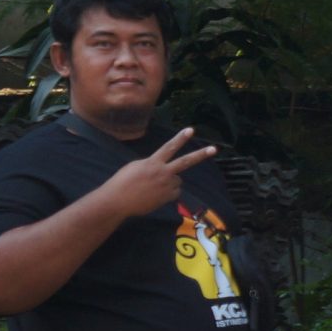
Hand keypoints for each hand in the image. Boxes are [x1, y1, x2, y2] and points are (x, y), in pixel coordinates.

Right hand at [97, 125, 215, 219]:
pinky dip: (167, 194)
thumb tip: (163, 167)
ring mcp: (167, 185)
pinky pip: (174, 192)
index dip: (180, 138)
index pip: (169, 147)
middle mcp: (162, 172)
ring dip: (168, 183)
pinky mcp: (168, 197)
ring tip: (151, 188)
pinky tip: (154, 196)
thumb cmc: (122, 183)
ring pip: (176, 180)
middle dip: (200, 154)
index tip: (191, 129)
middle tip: (214, 149)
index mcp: (152, 162)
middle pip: (185, 161)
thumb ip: (152, 164)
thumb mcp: (135, 167)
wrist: (117, 201)